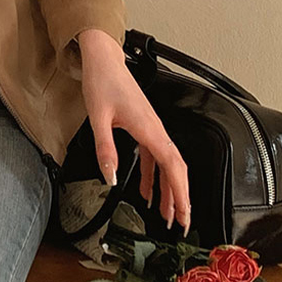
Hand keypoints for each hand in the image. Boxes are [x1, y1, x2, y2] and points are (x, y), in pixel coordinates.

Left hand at [77, 28, 191, 236]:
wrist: (102, 58)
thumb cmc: (102, 80)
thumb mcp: (98, 117)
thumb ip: (105, 148)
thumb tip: (111, 177)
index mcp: (149, 128)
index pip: (173, 167)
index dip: (181, 193)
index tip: (184, 214)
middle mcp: (155, 129)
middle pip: (176, 168)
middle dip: (180, 197)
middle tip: (180, 222)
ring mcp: (151, 127)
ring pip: (167, 164)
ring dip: (168, 189)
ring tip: (165, 213)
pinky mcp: (143, 125)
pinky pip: (155, 156)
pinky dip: (155, 175)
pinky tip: (148, 190)